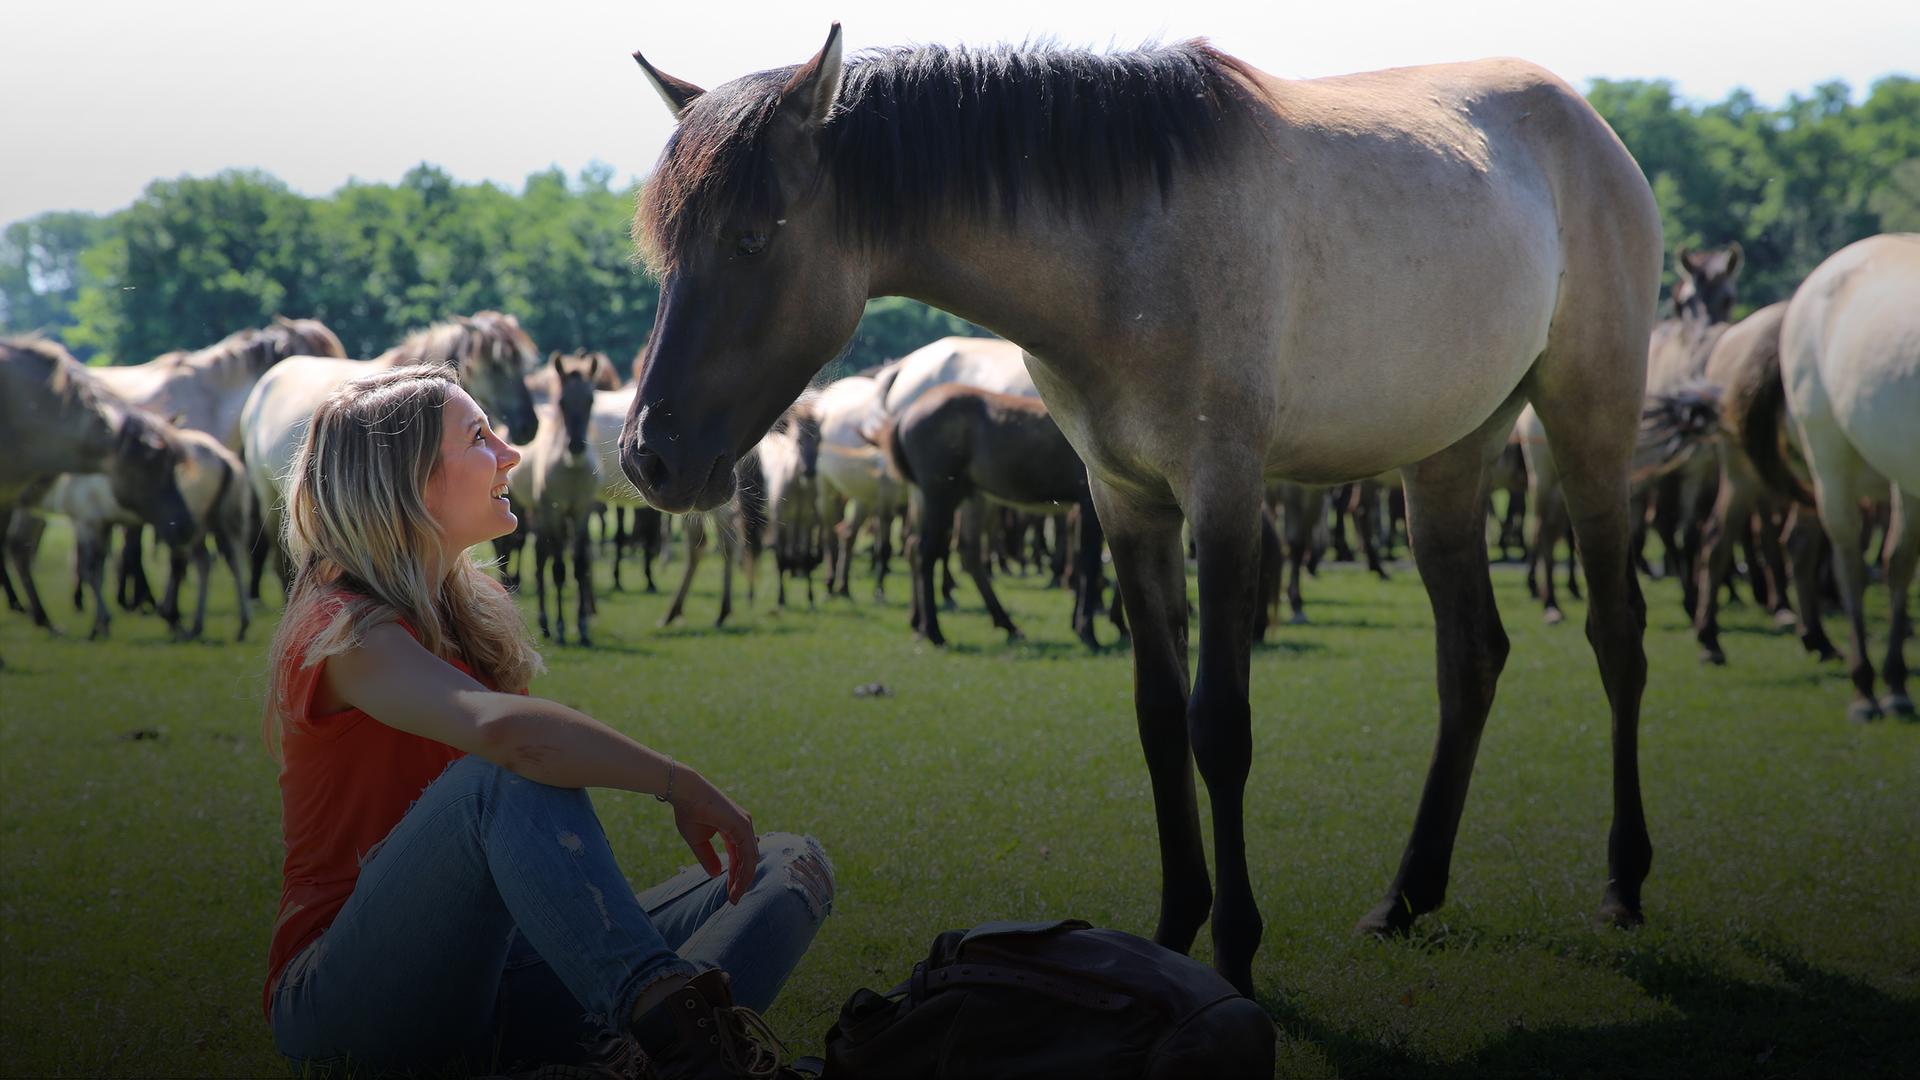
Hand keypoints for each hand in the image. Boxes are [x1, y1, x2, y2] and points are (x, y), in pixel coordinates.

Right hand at [669, 768, 757, 904]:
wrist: (684, 792)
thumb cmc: (688, 812)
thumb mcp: (698, 841)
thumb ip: (708, 857)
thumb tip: (717, 875)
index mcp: (734, 828)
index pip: (740, 856)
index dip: (736, 875)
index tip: (730, 894)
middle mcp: (743, 826)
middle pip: (748, 859)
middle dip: (741, 881)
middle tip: (734, 900)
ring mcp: (745, 824)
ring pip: (751, 859)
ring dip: (744, 880)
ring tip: (735, 896)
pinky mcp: (742, 825)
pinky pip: (748, 853)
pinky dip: (745, 870)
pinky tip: (738, 884)